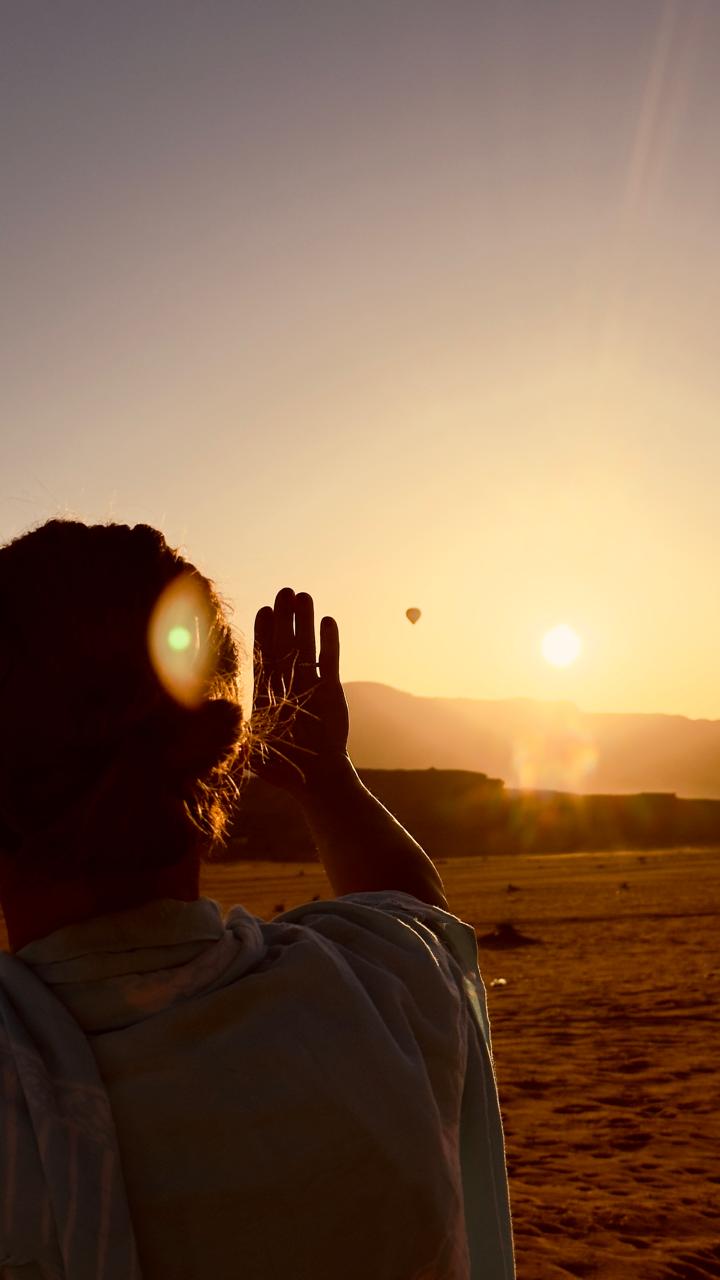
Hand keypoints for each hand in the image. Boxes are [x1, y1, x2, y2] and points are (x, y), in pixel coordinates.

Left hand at [249, 587, 349, 795]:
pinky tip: (328, 621)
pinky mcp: (332, 691)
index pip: (264, 657)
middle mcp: (286, 684)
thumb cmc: (282, 770)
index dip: (263, 633)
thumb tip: (220, 717)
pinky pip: (330, 661)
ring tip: (304, 596)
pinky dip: (329, 642)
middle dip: (284, 618)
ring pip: (306, 646)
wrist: (317, 778)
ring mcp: (310, 685)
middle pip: (284, 644)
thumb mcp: (252, 751)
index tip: (263, 611)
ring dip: (305, 622)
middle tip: (284, 591)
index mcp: (266, 694)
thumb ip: (237, 735)